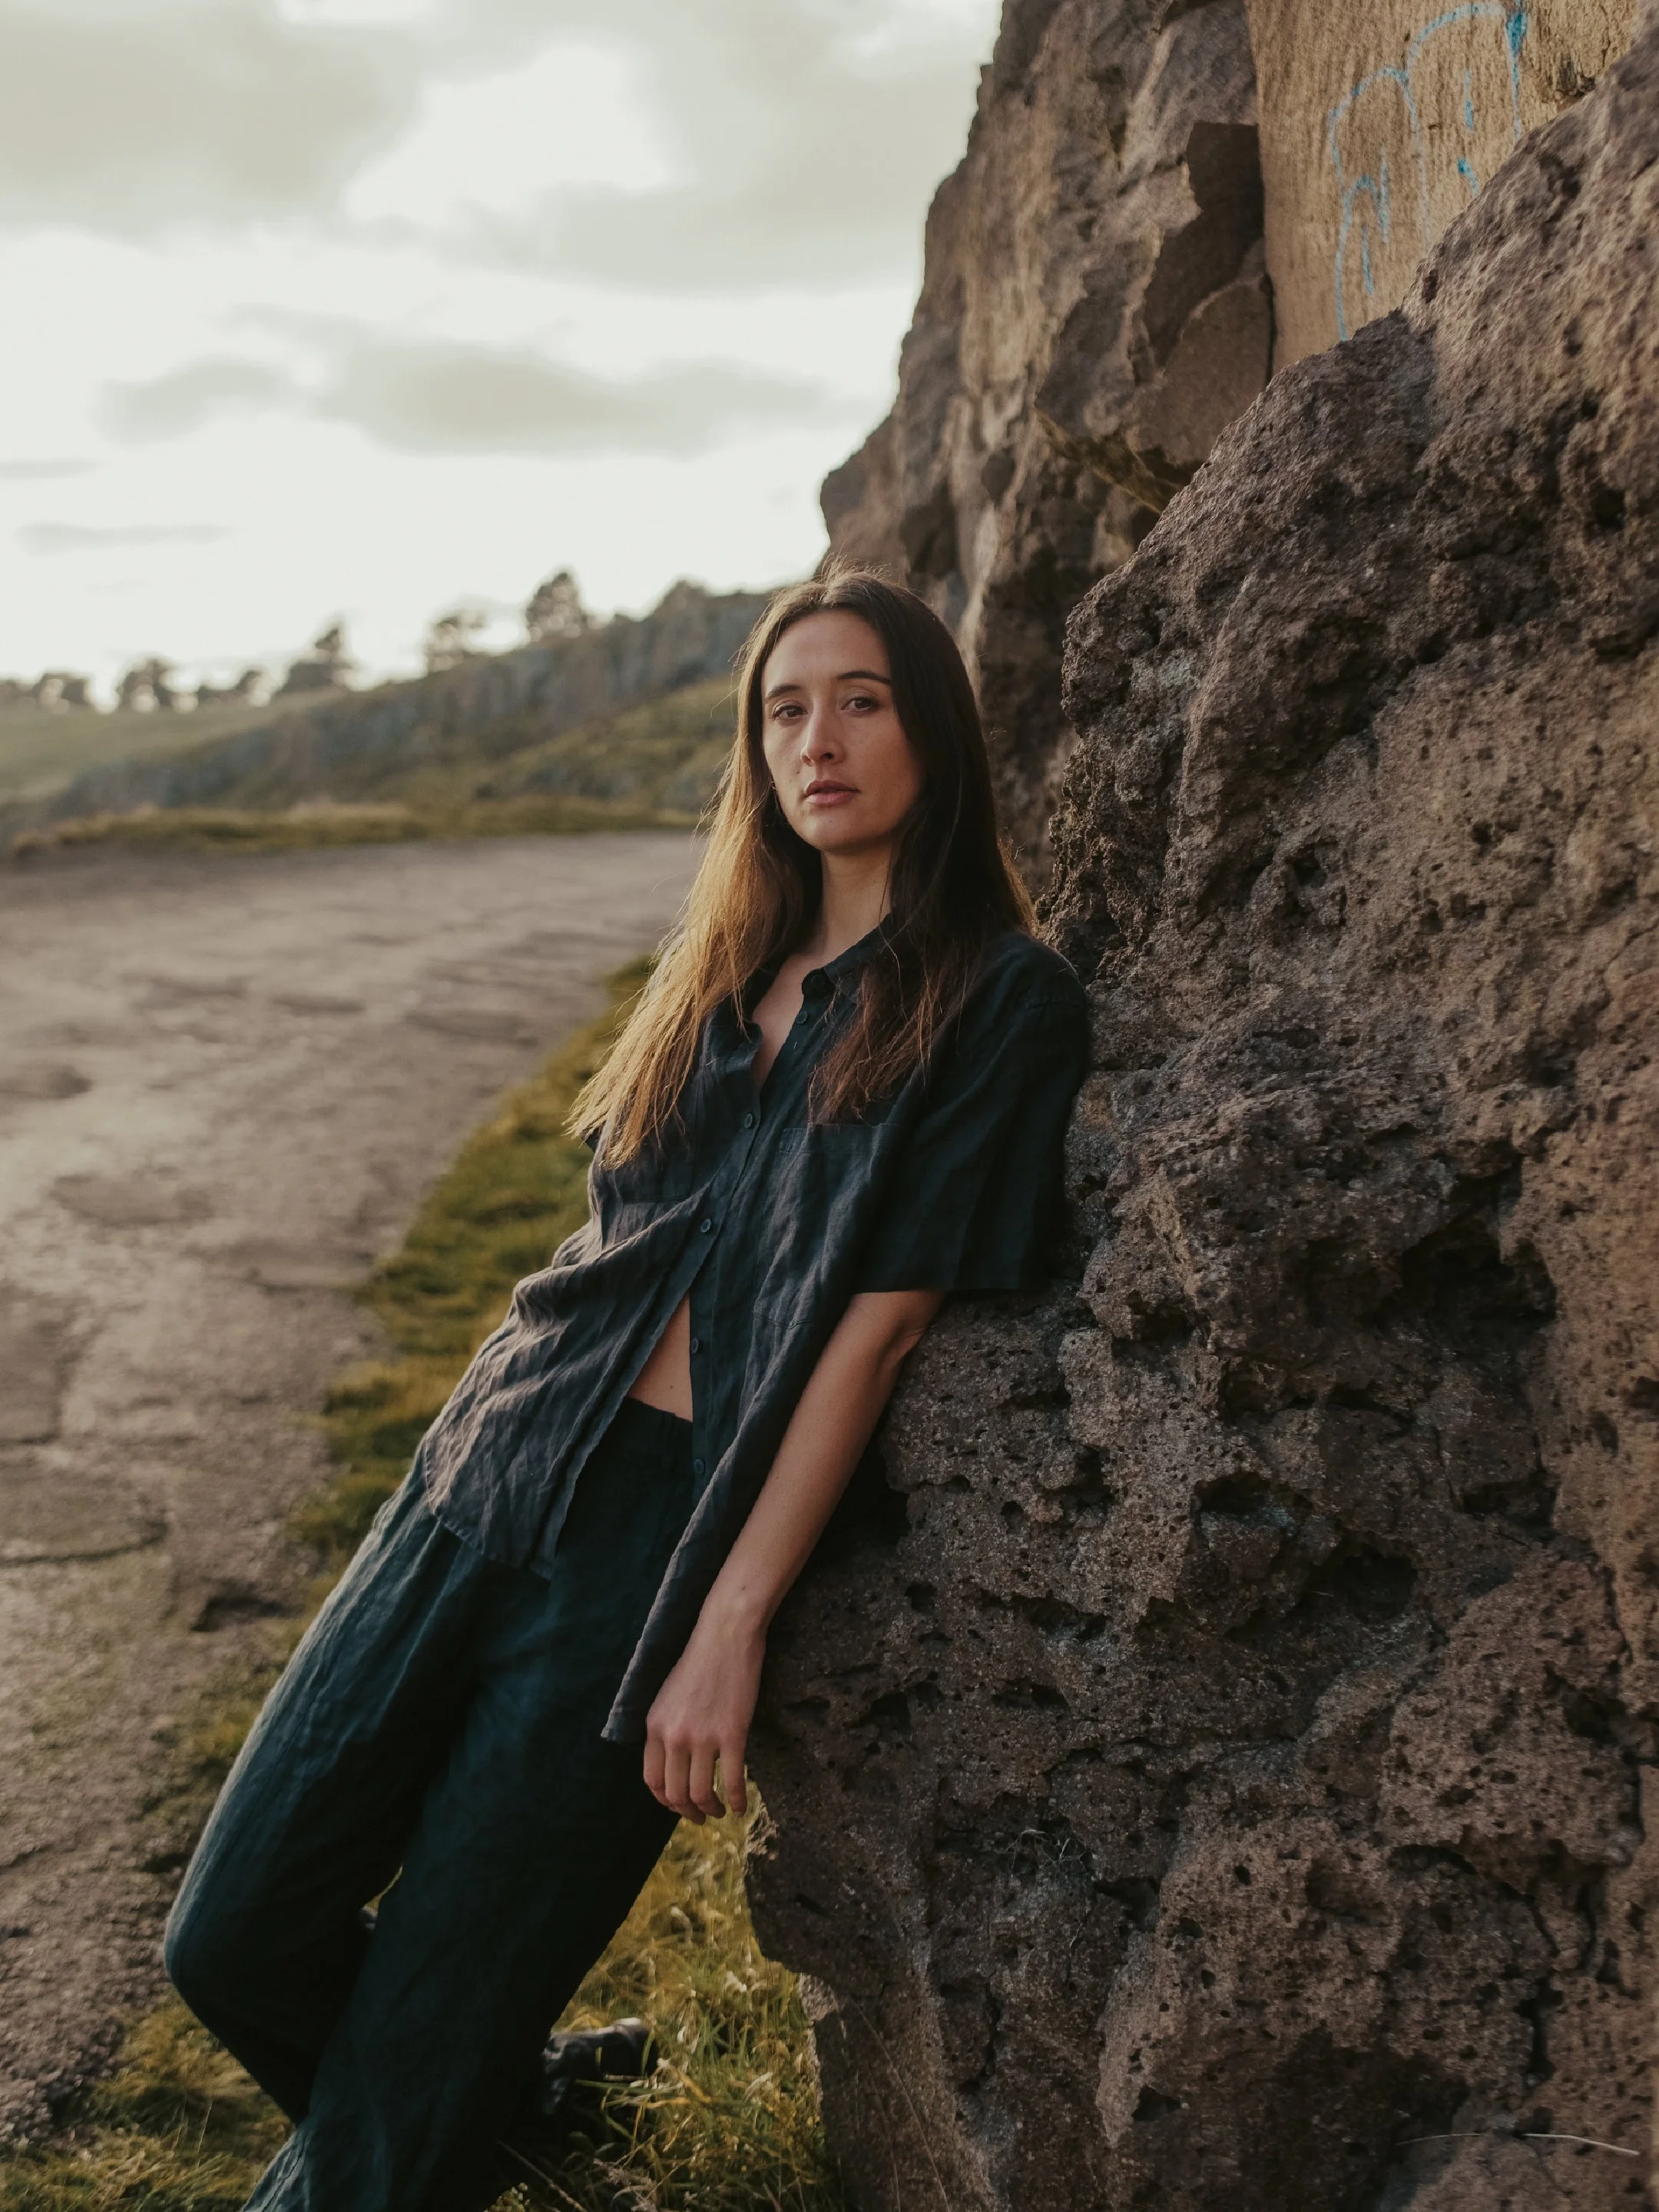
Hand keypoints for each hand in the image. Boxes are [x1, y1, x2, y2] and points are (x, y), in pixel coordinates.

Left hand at [642, 1603, 764, 1823]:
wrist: (726, 1635)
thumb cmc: (700, 1661)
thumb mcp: (668, 1696)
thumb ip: (666, 1728)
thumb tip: (671, 1762)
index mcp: (655, 1726)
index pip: (652, 1780)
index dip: (665, 1801)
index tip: (678, 1805)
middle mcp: (674, 1736)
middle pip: (675, 1793)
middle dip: (688, 1812)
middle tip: (701, 1816)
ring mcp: (703, 1737)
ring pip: (701, 1793)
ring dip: (711, 1810)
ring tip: (720, 1811)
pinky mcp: (733, 1734)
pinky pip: (733, 1780)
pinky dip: (737, 1800)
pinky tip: (741, 1807)